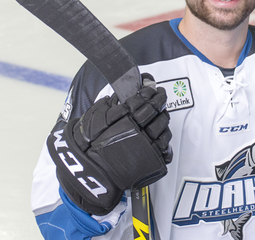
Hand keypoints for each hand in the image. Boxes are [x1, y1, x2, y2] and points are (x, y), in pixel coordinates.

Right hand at [47, 74, 171, 214]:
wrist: (89, 170)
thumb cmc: (89, 143)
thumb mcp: (96, 114)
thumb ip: (112, 103)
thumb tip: (124, 94)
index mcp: (126, 117)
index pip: (144, 98)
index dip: (149, 90)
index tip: (152, 86)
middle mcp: (139, 131)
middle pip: (156, 111)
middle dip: (160, 100)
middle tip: (160, 94)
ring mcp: (147, 147)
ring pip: (163, 128)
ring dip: (164, 118)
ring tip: (162, 114)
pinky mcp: (151, 162)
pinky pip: (165, 148)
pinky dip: (165, 140)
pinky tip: (162, 134)